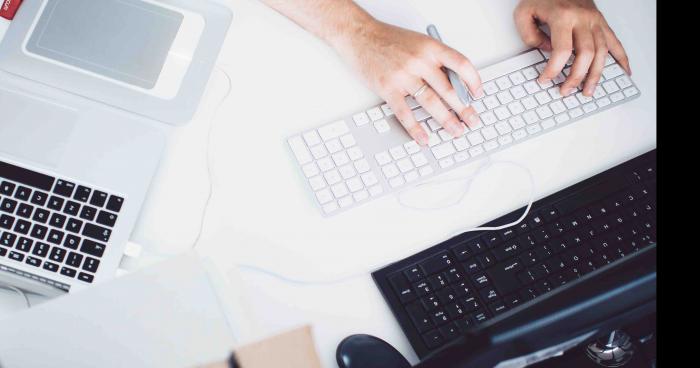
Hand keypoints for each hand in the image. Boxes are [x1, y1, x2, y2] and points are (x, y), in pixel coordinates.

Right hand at [334, 20, 483, 145]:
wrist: (360, 36)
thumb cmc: (389, 40)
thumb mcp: (419, 43)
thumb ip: (435, 61)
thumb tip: (454, 85)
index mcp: (431, 47)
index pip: (461, 64)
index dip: (474, 81)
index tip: (478, 94)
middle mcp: (419, 61)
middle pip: (449, 89)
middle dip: (464, 108)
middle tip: (472, 120)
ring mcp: (403, 76)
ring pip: (431, 103)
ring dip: (446, 120)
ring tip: (456, 130)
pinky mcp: (388, 89)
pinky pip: (405, 113)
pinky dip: (416, 128)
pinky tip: (424, 138)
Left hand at [514, 0, 630, 96]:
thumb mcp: (524, 13)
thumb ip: (530, 35)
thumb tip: (546, 51)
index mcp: (563, 16)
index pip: (561, 50)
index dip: (553, 69)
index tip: (544, 79)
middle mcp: (583, 18)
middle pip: (586, 54)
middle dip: (576, 77)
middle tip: (565, 90)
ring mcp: (595, 20)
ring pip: (602, 52)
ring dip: (596, 75)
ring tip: (588, 91)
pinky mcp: (601, 21)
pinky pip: (615, 41)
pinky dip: (622, 57)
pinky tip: (623, 70)